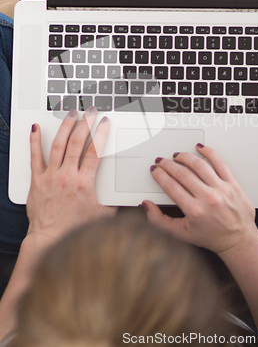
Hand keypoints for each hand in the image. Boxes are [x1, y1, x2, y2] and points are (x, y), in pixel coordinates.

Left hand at [27, 107, 115, 247]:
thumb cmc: (74, 230)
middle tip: (91, 112)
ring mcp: (50, 176)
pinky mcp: (37, 180)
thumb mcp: (102, 216)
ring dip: (66, 126)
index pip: (95, 151)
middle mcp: (67, 176)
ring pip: (58, 145)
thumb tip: (129, 200)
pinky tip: (35, 129)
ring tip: (71, 113)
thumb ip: (116, 204)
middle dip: (86, 123)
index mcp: (84, 182)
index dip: (101, 134)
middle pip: (77, 142)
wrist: (49, 239)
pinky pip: (35, 156)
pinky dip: (35, 141)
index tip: (104, 123)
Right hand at [143, 144, 257, 259]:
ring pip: (199, 165)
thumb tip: (147, 205)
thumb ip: (160, 221)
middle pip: (182, 173)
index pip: (171, 186)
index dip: (160, 175)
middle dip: (168, 165)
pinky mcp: (233, 184)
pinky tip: (200, 148)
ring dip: (185, 157)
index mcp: (194, 210)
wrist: (238, 240)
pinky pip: (220, 163)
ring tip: (177, 156)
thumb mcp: (181, 234)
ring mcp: (221, 189)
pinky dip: (209, 153)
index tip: (155, 170)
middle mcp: (208, 198)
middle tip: (162, 161)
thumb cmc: (212, 237)